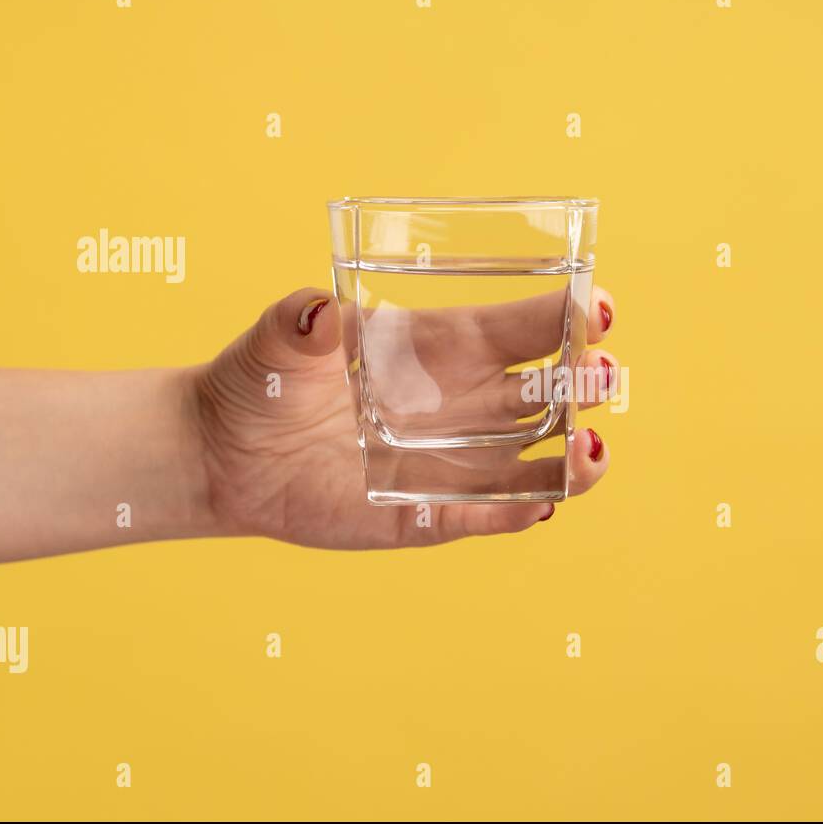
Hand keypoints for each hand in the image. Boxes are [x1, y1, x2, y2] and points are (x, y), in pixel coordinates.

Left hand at [192, 286, 617, 549]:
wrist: (223, 455)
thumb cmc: (260, 381)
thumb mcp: (276, 342)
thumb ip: (299, 324)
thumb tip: (316, 310)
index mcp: (445, 346)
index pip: (524, 327)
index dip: (569, 315)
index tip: (599, 306)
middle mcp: (464, 403)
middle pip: (549, 393)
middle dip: (585, 381)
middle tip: (600, 375)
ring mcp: (453, 462)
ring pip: (539, 462)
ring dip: (576, 458)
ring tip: (591, 448)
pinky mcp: (428, 514)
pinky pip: (486, 516)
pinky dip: (517, 513)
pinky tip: (539, 505)